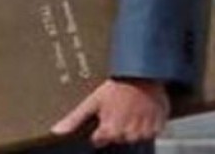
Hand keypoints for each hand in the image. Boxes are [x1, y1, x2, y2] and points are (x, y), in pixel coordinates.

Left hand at [51, 78, 169, 147]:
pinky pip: (150, 131)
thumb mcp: (93, 100)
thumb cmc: (117, 85)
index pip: (99, 140)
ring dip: (132, 125)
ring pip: (134, 136)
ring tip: (130, 107)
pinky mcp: (158, 127)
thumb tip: (56, 131)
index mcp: (110, 131)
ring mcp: (144, 132)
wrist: (144, 73)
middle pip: (117, 138)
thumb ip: (75, 119)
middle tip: (118, 107)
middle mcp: (127, 135)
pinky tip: (142, 110)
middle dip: (116, 125)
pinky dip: (147, 123)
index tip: (104, 114)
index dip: (100, 127)